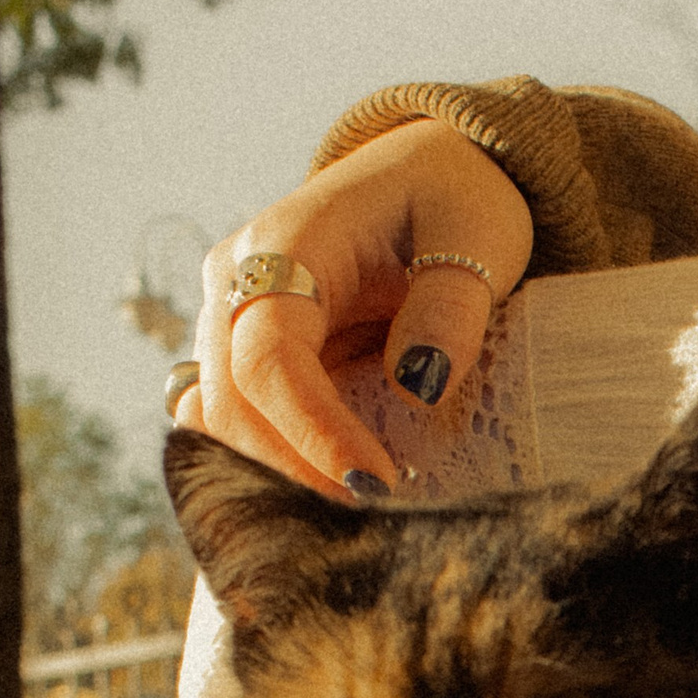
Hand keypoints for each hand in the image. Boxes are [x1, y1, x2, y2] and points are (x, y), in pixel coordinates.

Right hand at [171, 121, 535, 495]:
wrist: (428, 178)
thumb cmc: (454, 197)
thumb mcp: (477, 234)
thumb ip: (450, 305)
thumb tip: (419, 384)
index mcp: (288, 241)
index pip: (269, 355)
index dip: (312, 431)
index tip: (375, 484)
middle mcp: (239, 281)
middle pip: (229, 402)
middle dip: (293, 473)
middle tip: (374, 519)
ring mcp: (235, 321)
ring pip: (220, 423)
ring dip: (279, 479)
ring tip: (359, 517)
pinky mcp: (250, 357)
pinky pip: (237, 426)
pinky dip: (274, 469)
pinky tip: (330, 498)